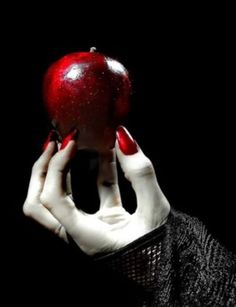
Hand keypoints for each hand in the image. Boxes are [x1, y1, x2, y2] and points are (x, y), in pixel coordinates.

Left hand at [23, 127, 169, 254]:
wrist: (166, 270)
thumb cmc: (160, 253)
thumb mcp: (156, 212)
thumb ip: (142, 175)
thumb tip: (124, 140)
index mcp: (84, 238)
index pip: (53, 200)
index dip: (57, 167)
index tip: (71, 142)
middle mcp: (77, 234)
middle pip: (38, 204)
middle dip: (42, 170)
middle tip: (54, 142)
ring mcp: (87, 227)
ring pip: (57, 200)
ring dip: (61, 171)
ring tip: (69, 144)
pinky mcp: (100, 221)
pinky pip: (89, 195)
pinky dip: (92, 173)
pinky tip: (103, 154)